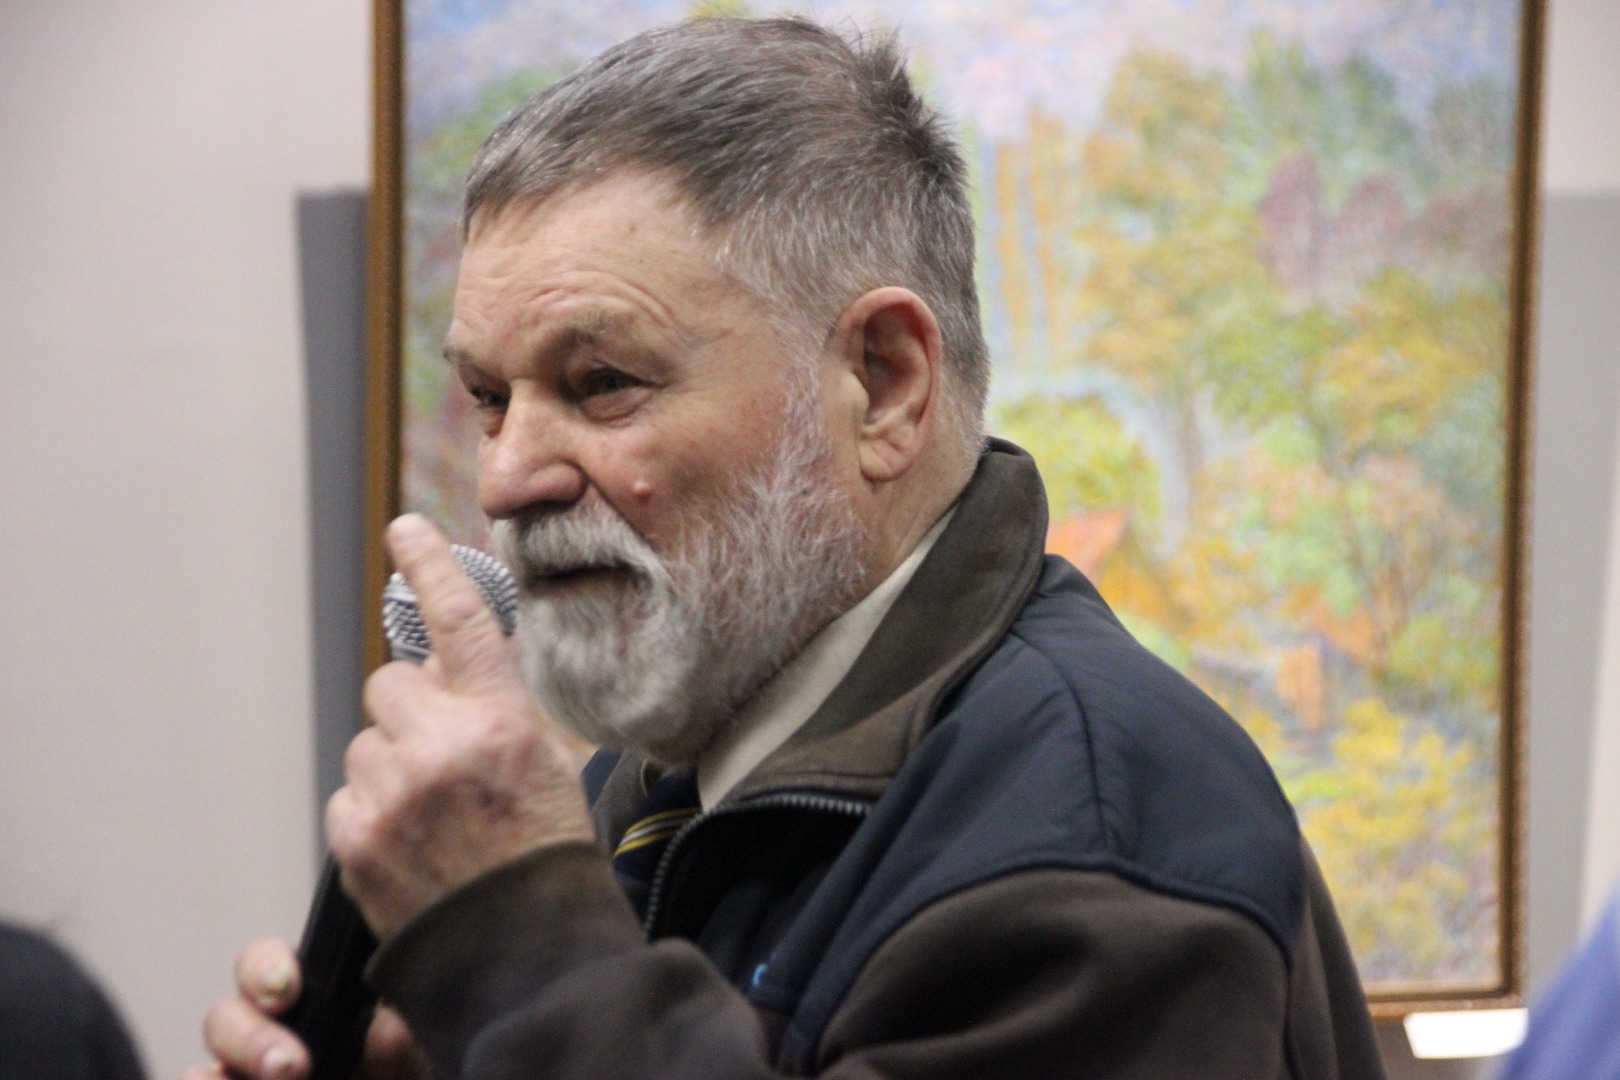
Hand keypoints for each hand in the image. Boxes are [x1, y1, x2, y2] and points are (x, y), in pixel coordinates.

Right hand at [184, 938, 430, 1079]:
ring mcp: (238, 1074)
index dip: (267, 971)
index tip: (287, 991)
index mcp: (306, 1002)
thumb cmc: (395, 1077)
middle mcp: (262, 1036)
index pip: (265, 966)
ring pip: (201, 1071)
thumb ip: (398, 1048)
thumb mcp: (407, 1065)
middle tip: (290, 1066)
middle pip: (225, 1018)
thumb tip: (387, 1029)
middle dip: (252, 1039)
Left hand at [327, 514, 594, 937]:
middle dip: (412, 707)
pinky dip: (372, 811)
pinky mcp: (356, 836)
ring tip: (434, 813)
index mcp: (502, 721)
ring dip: (392, 761)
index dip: (430, 566)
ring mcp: (393, 793)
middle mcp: (442, 746)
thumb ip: (494, 709)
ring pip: (367, 739)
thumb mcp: (547, 763)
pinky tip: (411, 842)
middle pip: (394, 681)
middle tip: (444, 752)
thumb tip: (438, 669)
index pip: (458, 621)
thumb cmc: (544, 854)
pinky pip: (348, 794)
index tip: (404, 530)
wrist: (522, 950)